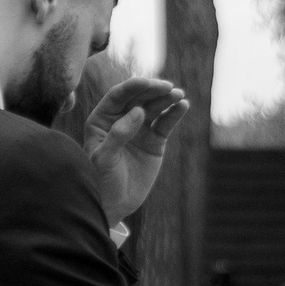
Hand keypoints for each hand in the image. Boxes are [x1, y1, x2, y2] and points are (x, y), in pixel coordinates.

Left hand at [84, 77, 188, 223]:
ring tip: (178, 95)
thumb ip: (118, 134)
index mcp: (102, 119)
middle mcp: (121, 119)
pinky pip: (166, 122)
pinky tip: (183, 106)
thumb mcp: (105, 159)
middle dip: (152, 90)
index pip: (117, 96)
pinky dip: (175, 113)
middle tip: (167, 87)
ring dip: (166, 99)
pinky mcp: (155, 140)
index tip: (147, 82)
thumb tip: (138, 111)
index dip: (132, 87)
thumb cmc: (102, 181)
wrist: (115, 203)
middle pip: (138, 98)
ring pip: (154, 108)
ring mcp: (139, 128)